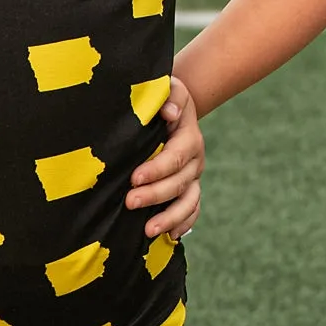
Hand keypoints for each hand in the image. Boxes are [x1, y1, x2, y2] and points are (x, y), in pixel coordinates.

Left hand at [125, 76, 202, 240]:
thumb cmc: (162, 99)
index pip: (176, 156)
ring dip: (170, 217)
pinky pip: (192, 210)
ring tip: (149, 231)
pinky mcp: (189, 188)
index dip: (157, 169)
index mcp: (188, 137)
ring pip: (189, 201)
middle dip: (156, 195)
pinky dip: (183, 223)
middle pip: (180, 182)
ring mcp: (193, 176)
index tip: (134, 178)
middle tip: (130, 202)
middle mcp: (195, 160)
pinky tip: (170, 236)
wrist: (172, 108)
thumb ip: (169, 96)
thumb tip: (169, 112)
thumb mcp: (168, 89)